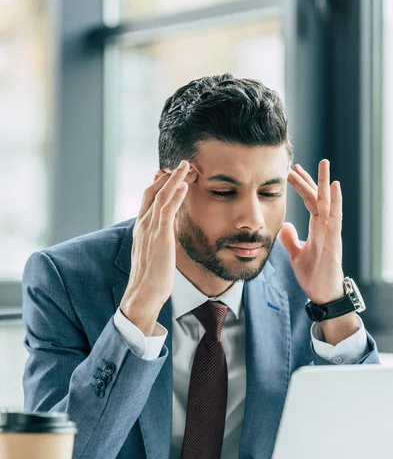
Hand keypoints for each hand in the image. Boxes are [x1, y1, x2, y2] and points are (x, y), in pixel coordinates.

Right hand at [120, 160, 194, 334]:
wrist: (143, 294)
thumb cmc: (150, 280)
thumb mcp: (153, 256)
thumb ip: (158, 243)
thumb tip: (166, 238)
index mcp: (140, 229)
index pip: (148, 200)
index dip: (159, 185)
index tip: (169, 175)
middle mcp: (142, 225)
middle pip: (152, 192)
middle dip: (166, 176)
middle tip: (180, 164)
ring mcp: (149, 229)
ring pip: (160, 195)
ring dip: (174, 179)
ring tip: (186, 166)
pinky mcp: (159, 235)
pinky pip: (167, 208)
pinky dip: (175, 194)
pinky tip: (184, 184)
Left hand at [280, 160, 359, 344]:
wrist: (322, 294)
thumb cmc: (313, 275)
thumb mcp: (295, 254)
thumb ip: (290, 240)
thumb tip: (284, 226)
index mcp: (317, 228)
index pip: (309, 202)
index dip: (300, 187)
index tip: (290, 173)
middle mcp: (325, 227)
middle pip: (317, 198)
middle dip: (308, 180)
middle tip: (296, 164)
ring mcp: (331, 232)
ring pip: (328, 203)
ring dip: (324, 184)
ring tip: (323, 165)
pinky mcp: (334, 241)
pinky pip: (335, 218)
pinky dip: (335, 201)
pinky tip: (334, 187)